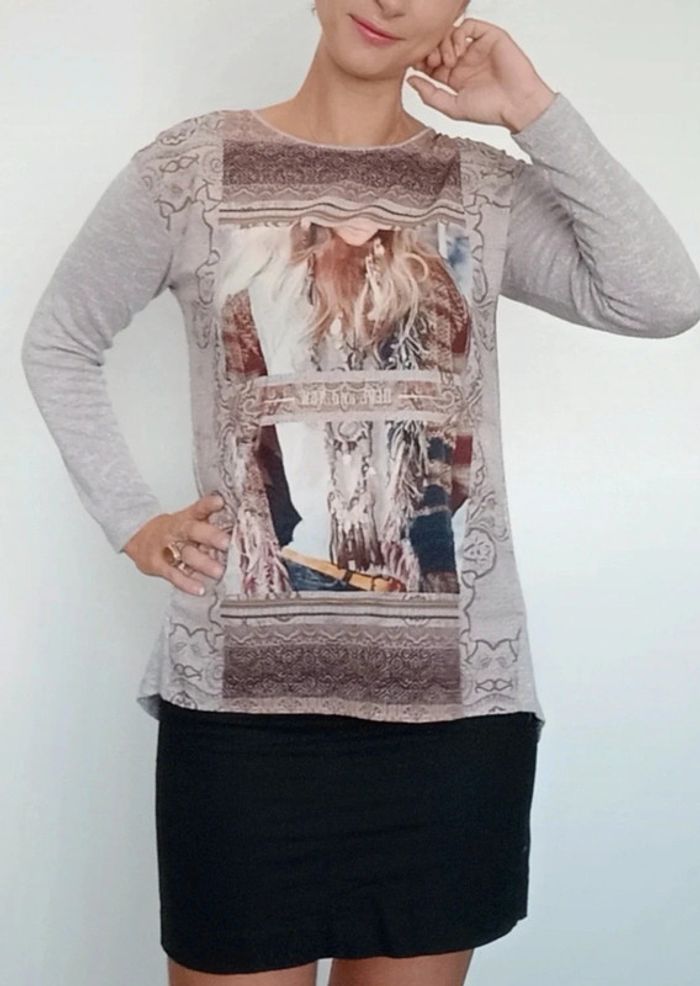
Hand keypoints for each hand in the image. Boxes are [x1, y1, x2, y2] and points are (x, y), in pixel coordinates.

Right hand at [122, 492, 231, 595]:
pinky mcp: (158, 565)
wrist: (136, 538)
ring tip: (219, 572)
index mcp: (185, 518)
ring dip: (203, 563)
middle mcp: (176, 531)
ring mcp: (166, 548)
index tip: (219, 502)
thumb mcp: (186, 522)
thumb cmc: (170, 532)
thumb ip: (208, 525)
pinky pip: (174, 574)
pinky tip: (200, 588)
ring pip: (186, 554)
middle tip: (226, 543)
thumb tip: (238, 531)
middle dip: (210, 536)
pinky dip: (187, 583)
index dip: (208, 505)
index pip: (198, 509)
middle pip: (193, 530)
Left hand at [406, 18, 555, 132]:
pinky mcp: (490, 37)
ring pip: (451, 34)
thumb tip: (410, 80)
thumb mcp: (452, 107)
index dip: (421, 61)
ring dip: (445, 44)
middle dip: (431, 50)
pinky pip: (469, 25)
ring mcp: (476, 48)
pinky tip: (459, 50)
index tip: (417, 66)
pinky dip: (459, 34)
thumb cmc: (489, 110)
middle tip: (432, 62)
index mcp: (454, 77)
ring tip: (450, 61)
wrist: (517, 105)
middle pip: (438, 45)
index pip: (431, 62)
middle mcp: (464, 61)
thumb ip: (430, 95)